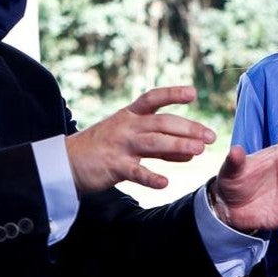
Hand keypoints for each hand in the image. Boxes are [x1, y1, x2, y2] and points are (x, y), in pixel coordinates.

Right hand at [65, 86, 215, 194]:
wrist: (67, 162)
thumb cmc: (103, 149)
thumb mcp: (129, 139)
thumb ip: (160, 144)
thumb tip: (191, 150)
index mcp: (129, 115)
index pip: (153, 98)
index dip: (172, 94)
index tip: (193, 93)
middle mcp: (127, 126)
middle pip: (162, 123)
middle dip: (188, 128)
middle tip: (210, 137)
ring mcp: (120, 146)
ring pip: (154, 143)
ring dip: (178, 147)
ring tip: (198, 152)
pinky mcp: (114, 166)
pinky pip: (136, 172)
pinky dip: (151, 177)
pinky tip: (166, 183)